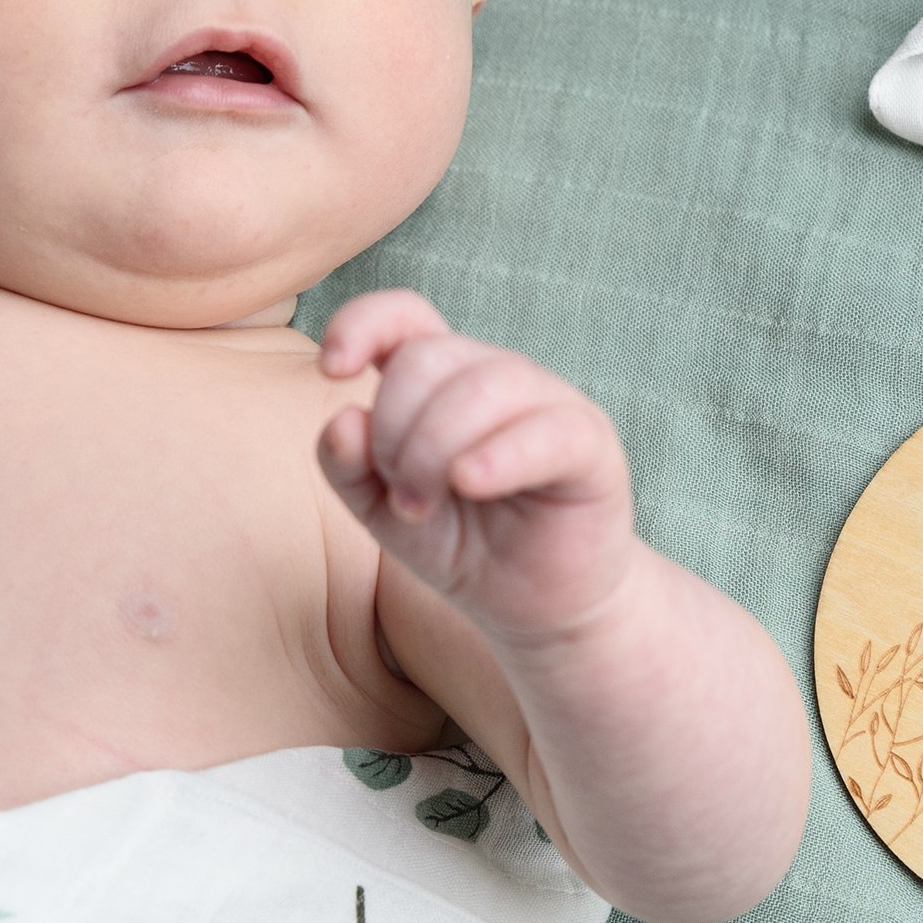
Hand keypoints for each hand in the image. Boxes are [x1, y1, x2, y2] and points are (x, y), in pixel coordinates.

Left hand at [317, 291, 635, 639]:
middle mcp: (499, 377)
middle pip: (427, 358)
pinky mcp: (591, 447)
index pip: (405, 316)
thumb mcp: (383, 513)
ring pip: (481, 387)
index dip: (363, 323)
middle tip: (401, 498)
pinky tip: (470, 483)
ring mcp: (551, 404)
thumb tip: (341, 418)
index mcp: (445, 380)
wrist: (535, 606)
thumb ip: (349, 468)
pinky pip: (547, 430)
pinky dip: (499, 455)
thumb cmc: (462, 546)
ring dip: (432, 452)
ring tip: (422, 508)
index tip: (331, 370)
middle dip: (393, 430)